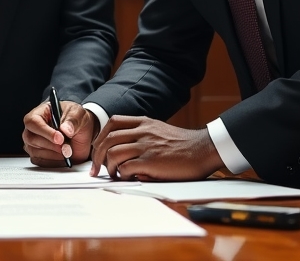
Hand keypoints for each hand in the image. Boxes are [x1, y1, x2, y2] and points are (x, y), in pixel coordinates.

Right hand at [22, 100, 96, 166]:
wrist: (81, 133)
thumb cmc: (75, 119)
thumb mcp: (78, 114)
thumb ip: (73, 121)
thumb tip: (65, 129)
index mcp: (39, 113)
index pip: (33, 122)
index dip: (45, 131)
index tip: (60, 138)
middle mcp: (33, 128)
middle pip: (31, 138)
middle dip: (51, 145)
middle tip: (66, 147)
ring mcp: (33, 142)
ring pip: (34, 152)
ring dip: (53, 154)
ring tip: (67, 151)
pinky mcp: (37, 155)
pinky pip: (39, 162)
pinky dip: (52, 162)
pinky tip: (63, 157)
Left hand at [90, 115, 223, 180]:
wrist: (204, 150)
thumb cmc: (183, 145)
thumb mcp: (160, 130)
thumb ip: (142, 135)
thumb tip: (124, 150)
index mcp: (144, 122)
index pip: (112, 122)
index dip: (101, 136)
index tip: (98, 149)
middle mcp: (143, 131)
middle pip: (107, 138)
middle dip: (97, 155)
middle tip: (96, 168)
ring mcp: (146, 145)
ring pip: (113, 153)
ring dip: (109, 166)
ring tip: (114, 174)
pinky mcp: (151, 161)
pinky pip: (126, 167)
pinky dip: (122, 174)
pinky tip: (127, 178)